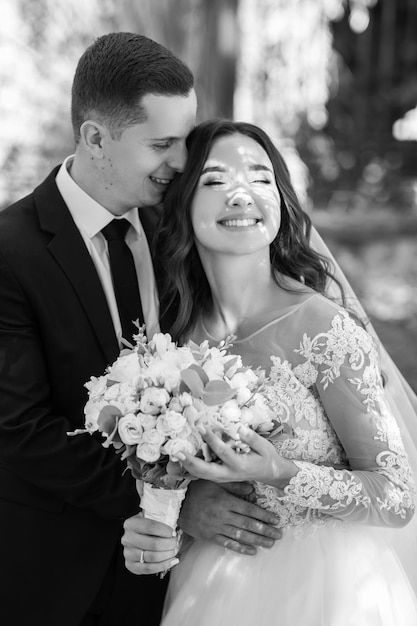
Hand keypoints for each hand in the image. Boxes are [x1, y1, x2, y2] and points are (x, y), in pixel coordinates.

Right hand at [122, 515, 178, 574]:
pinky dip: (163, 565)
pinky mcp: (130, 565)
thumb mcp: (149, 517)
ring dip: (167, 555)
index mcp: (131, 524)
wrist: (135, 537)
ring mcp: (128, 553)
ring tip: (174, 551)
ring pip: (152, 557)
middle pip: (153, 543)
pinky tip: (172, 561)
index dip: (165, 530)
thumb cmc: (146, 528)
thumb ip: (159, 518)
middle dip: (169, 544)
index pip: (151, 526)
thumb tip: (174, 528)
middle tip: (176, 543)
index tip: (174, 533)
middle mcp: (127, 539)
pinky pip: (149, 568)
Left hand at [178, 426, 296, 487]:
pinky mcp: (221, 477)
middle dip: (191, 462)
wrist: (270, 474)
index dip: (211, 439)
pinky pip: (204, 474)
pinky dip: (193, 467)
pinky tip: (184, 459)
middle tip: (178, 451)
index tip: (201, 427)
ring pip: (202, 474)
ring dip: (189, 465)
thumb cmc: (267, 458)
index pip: (222, 451)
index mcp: (240, 465)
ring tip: (176, 455)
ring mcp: (224, 478)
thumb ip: (251, 438)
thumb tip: (238, 427)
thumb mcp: (264, 446)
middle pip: (206, 471)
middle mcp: (229, 474)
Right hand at [178, 479, 281, 555]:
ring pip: (240, 536)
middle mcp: (222, 515)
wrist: (176, 504)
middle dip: (265, 530)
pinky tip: (252, 551)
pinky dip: (241, 548)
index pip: (249, 510)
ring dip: (257, 540)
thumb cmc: (196, 489)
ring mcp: (216, 527)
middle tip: (279, 534)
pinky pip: (227, 544)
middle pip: (248, 524)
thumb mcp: (214, 481)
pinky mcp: (210, 536)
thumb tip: (252, 489)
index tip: (276, 519)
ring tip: (270, 543)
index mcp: (225, 501)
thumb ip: (234, 485)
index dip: (264, 515)